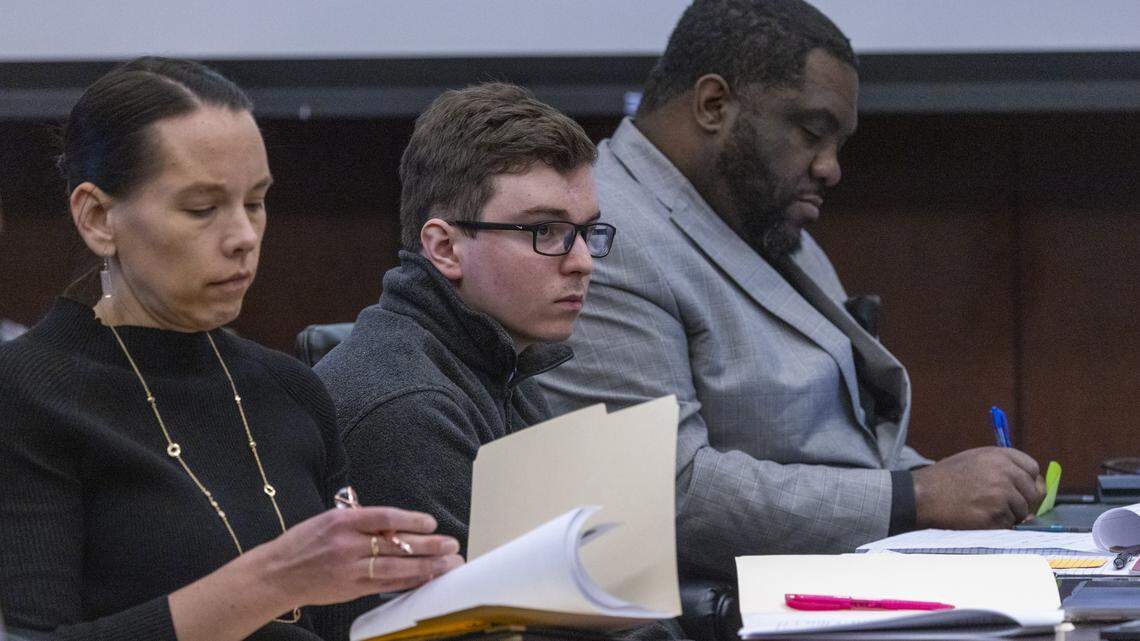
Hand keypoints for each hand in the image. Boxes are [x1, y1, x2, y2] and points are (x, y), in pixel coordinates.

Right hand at [252, 506, 463, 607]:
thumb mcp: (329, 520)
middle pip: (397, 545)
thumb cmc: (303, 543)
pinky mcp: (352, 589)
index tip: (431, 523)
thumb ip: (361, 522)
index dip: (412, 520)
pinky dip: (409, 581)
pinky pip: (387, 585)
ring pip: (396, 568)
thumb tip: (397, 526)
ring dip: (427, 566)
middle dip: (429, 545)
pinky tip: (426, 578)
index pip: (385, 518)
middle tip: (451, 544)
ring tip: (448, 564)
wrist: (277, 574)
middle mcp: (348, 545)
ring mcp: (350, 570)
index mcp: (342, 522)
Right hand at [913, 447, 1045, 529]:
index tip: (1022, 489)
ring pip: (1023, 511)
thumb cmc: (945, 479)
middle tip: (1003, 506)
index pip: (1032, 469)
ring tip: (984, 510)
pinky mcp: (997, 514)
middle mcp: (1004, 472)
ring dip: (1009, 515)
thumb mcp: (973, 460)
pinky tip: (979, 517)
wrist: (924, 495)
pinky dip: (998, 525)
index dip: (1029, 481)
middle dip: (1022, 502)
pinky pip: (1009, 524)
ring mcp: (1002, 494)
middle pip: (1033, 492)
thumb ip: (1002, 467)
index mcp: (999, 456)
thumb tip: (1032, 486)